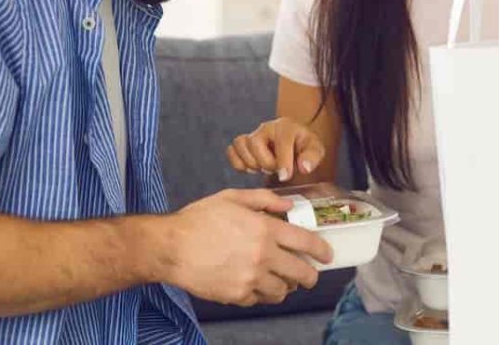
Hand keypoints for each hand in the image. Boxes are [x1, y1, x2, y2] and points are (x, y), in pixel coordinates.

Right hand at [166, 189, 332, 305]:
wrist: (171, 247)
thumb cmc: (198, 219)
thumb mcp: (231, 198)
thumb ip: (264, 200)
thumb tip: (288, 205)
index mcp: (264, 230)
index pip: (306, 243)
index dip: (322, 250)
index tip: (327, 255)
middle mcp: (263, 257)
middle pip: (302, 273)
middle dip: (310, 274)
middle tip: (308, 273)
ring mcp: (251, 279)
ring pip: (283, 291)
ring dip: (286, 285)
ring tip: (280, 279)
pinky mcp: (237, 295)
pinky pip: (260, 299)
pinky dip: (262, 293)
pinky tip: (256, 283)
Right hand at [227, 117, 325, 182]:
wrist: (294, 144)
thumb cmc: (303, 146)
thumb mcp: (315, 150)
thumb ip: (312, 158)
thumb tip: (304, 167)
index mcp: (286, 127)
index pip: (281, 142)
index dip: (283, 161)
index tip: (285, 176)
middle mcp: (266, 127)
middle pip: (255, 142)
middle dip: (266, 162)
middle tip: (275, 169)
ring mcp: (253, 134)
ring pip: (240, 144)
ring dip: (251, 162)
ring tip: (263, 167)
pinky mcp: (243, 143)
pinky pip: (231, 150)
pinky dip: (238, 162)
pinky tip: (251, 168)